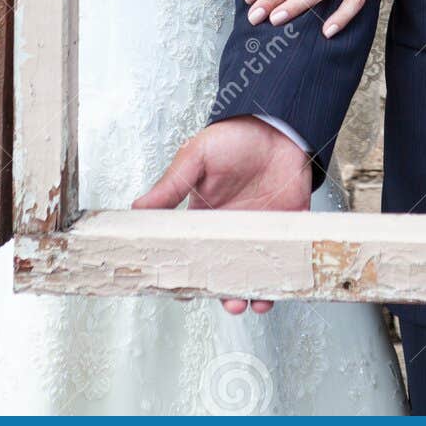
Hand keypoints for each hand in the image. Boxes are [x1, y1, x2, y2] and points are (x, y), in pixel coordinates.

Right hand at [132, 115, 310, 313]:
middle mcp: (231, 231)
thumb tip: (138, 207)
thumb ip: (172, 184)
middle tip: (226, 301)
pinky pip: (286, 260)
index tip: (184, 292)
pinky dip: (284, 277)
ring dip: (252, 293)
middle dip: (223, 293)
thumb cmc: (236, 137)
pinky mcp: (288, 229)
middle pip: (223, 273)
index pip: (191, 255)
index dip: (187, 276)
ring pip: (254, 274)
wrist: (280, 125)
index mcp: (204, 217)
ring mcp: (260, 232)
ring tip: (250, 301)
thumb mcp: (197, 156)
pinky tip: (279, 285)